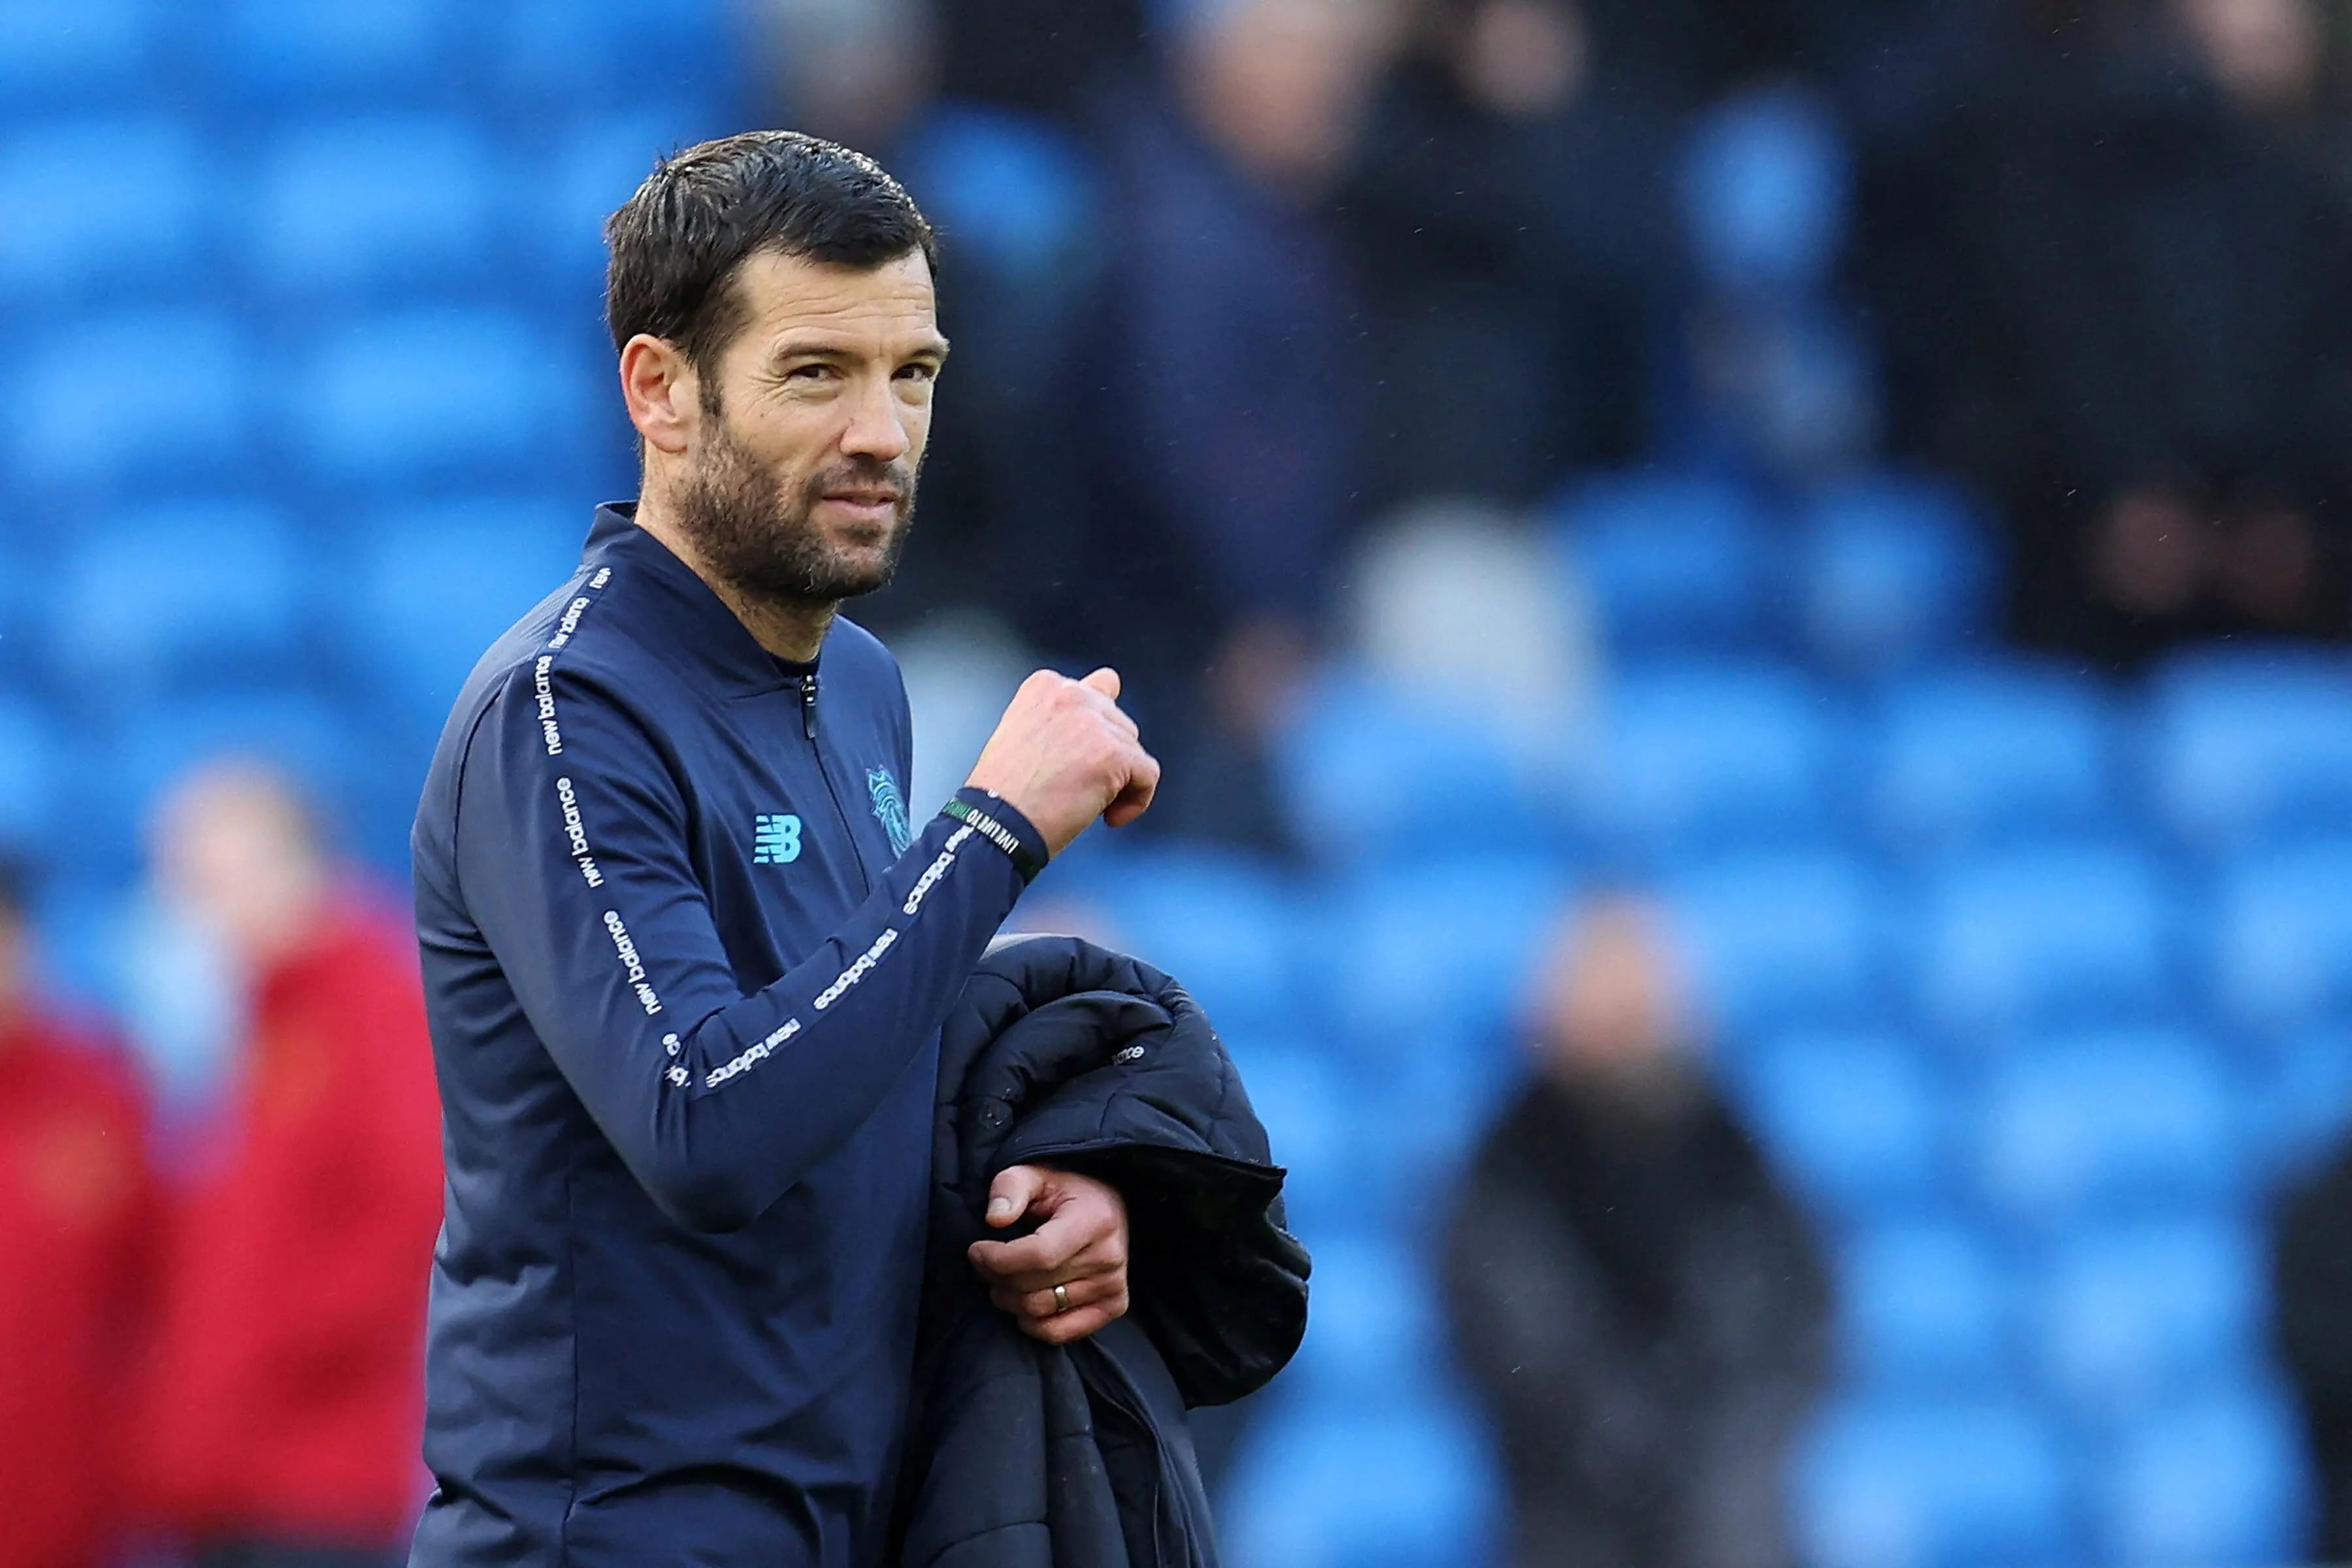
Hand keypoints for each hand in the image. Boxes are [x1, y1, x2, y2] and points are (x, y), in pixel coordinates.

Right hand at [964, 669, 1159, 856]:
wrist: (997, 823)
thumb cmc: (1003, 792)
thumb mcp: (1022, 732)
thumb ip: (1059, 720)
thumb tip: (1097, 730)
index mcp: (1045, 686)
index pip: (1096, 693)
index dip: (1090, 735)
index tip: (1071, 763)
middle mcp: (1072, 694)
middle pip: (1117, 721)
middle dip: (1106, 753)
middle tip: (1077, 785)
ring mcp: (1094, 722)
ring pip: (1134, 748)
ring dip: (1119, 778)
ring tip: (1086, 801)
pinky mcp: (1115, 753)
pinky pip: (1148, 775)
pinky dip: (1136, 800)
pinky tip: (1108, 816)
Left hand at [967, 1164, 1130, 1345]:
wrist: (1108, 1204)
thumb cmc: (1066, 1190)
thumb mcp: (1035, 1173)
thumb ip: (1011, 1186)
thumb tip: (995, 1218)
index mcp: (1094, 1220)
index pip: (1039, 1255)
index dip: (998, 1259)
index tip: (976, 1250)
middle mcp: (1109, 1257)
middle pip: (1034, 1287)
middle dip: (996, 1277)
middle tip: (984, 1263)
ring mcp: (1113, 1286)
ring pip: (1040, 1311)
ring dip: (1009, 1300)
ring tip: (1002, 1279)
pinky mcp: (1113, 1307)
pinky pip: (1059, 1333)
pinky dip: (1031, 1324)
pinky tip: (1022, 1301)